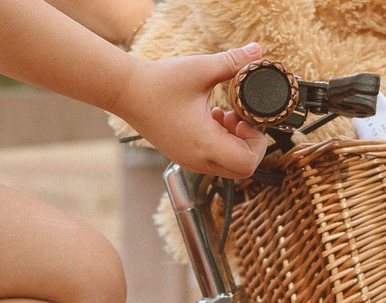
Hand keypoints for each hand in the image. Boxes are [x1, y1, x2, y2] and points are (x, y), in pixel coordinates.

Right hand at [113, 43, 267, 178]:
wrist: (127, 93)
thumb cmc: (160, 83)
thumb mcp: (201, 69)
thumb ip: (233, 62)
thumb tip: (257, 51)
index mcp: (204, 145)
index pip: (247, 163)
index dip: (256, 143)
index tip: (246, 119)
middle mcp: (198, 160)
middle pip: (242, 169)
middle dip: (249, 145)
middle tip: (239, 118)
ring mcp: (190, 161)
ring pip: (227, 166)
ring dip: (234, 144)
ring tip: (224, 116)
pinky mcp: (184, 156)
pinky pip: (212, 160)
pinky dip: (221, 144)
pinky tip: (212, 119)